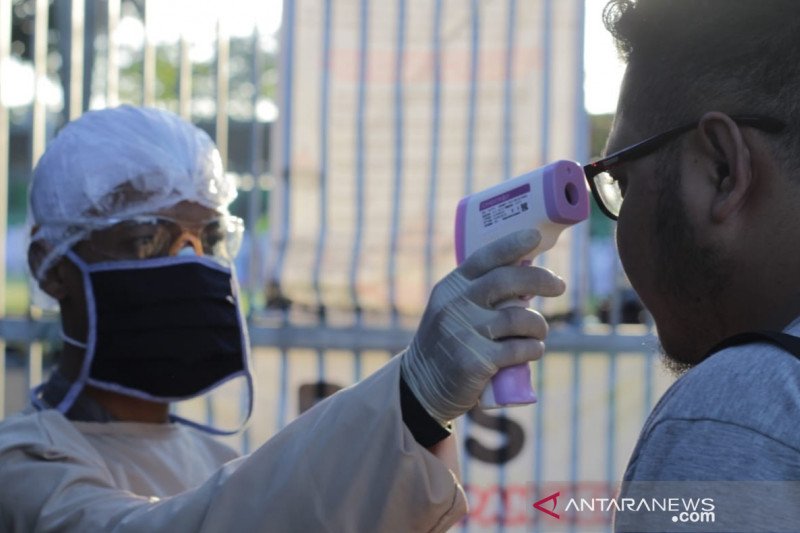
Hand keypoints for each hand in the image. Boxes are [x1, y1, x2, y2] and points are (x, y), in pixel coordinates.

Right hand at [400, 229, 565, 422]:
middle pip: (507, 281)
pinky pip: (520, 349)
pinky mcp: (476, 361)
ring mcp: (465, 333)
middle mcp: (455, 305)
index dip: (512, 245)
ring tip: (539, 332)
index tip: (535, 237)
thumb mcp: (451, 309)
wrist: (422, 386)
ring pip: (520, 318)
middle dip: (541, 280)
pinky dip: (533, 349)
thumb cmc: (448, 343)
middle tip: (559, 286)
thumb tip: (526, 273)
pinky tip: (533, 350)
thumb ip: (478, 293)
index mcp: (450, 288)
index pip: (484, 258)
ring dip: (539, 325)